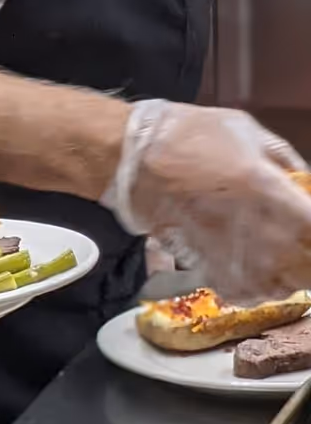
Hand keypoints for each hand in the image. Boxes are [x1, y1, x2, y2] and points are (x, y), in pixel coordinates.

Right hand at [102, 100, 310, 302]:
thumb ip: (282, 158)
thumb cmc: (185, 136)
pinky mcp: (205, 264)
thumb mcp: (246, 130)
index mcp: (267, 187)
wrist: (131, 158)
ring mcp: (229, 250)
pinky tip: (260, 275)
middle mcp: (253, 227)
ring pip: (279, 285)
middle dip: (308, 257)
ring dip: (289, 277)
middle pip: (304, 266)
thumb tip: (305, 182)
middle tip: (304, 245)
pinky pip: (244, 292)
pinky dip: (257, 290)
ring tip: (288, 263)